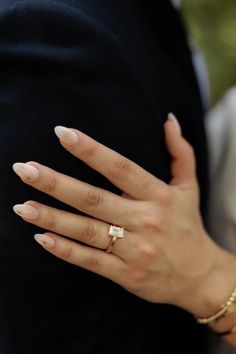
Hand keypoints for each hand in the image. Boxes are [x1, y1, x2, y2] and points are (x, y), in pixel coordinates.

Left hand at [12, 114, 235, 316]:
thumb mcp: (189, 187)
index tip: (61, 133)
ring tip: (22, 206)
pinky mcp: (125, 273)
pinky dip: (65, 250)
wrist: (200, 277)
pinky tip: (41, 238)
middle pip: (94, 198)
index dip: (90, 150)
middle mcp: (144, 220)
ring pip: (86, 230)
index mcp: (158, 195)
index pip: (120, 168)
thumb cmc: (188, 227)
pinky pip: (90, 260)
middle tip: (24, 169)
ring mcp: (133, 249)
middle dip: (56, 183)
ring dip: (52, 217)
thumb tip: (169, 120)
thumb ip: (181, 152)